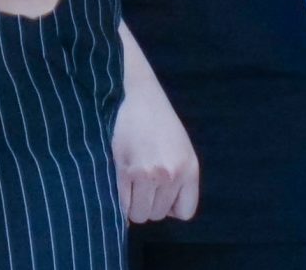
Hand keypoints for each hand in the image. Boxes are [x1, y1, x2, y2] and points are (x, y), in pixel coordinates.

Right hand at [113, 66, 200, 223]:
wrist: (132, 92)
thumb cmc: (154, 118)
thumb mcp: (179, 146)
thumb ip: (178, 176)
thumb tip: (162, 209)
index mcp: (189, 168)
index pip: (184, 212)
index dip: (168, 206)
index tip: (157, 193)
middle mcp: (172, 174)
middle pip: (157, 214)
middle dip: (146, 203)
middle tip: (138, 183)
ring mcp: (148, 173)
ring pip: (138, 213)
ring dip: (130, 203)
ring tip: (126, 181)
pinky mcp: (124, 168)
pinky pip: (121, 202)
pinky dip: (117, 198)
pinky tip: (116, 179)